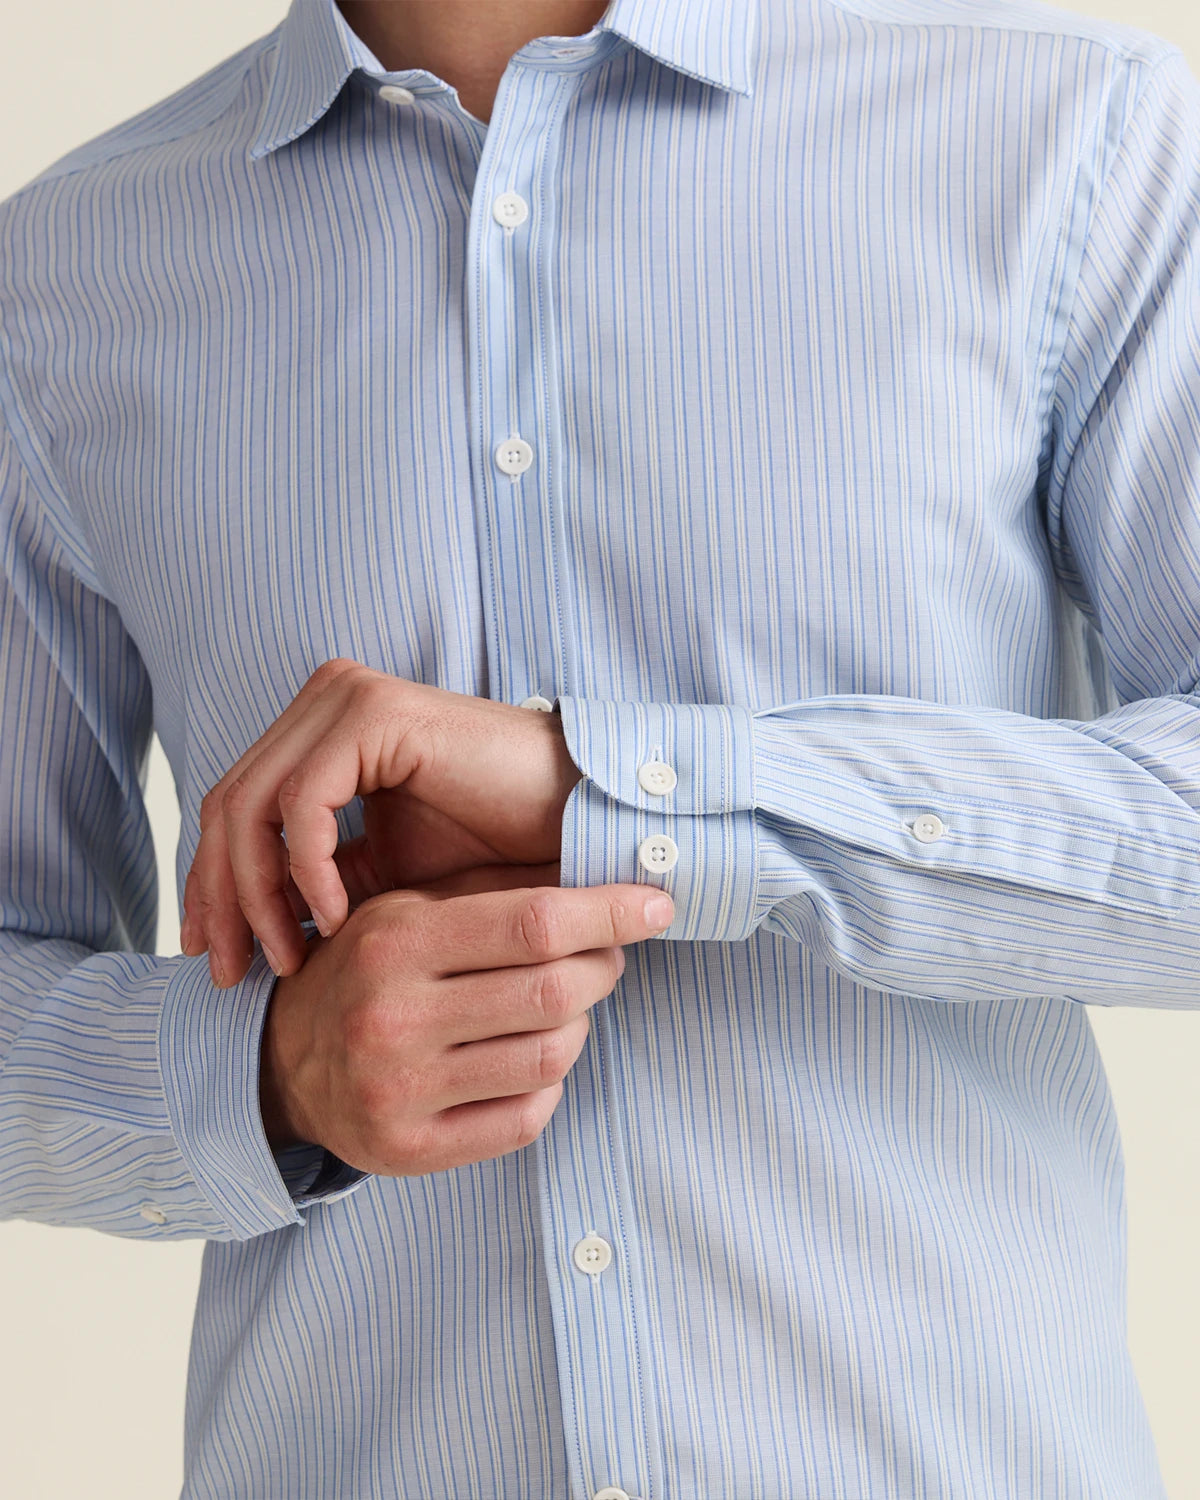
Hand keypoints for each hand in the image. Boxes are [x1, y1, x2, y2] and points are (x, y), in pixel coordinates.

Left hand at [181, 660, 584, 985]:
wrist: (575, 819)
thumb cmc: (493, 848)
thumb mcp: (383, 874)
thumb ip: (316, 884)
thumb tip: (250, 929)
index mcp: (323, 729)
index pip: (234, 807)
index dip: (212, 885)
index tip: (213, 957)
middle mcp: (327, 700)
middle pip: (228, 805)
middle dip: (220, 897)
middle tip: (227, 970)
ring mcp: (348, 698)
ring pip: (252, 804)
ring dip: (258, 893)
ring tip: (284, 958)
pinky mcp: (374, 713)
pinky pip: (305, 803)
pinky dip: (306, 869)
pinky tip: (333, 920)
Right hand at [259, 880, 674, 1173]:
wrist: (280, 1062)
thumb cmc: (367, 970)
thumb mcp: (409, 910)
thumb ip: (494, 891)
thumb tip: (603, 870)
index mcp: (394, 941)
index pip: (534, 923)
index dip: (610, 911)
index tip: (655, 905)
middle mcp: (391, 1017)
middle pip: (554, 990)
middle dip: (604, 967)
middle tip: (609, 956)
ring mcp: (399, 1092)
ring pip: (552, 1055)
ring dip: (578, 1025)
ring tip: (563, 1006)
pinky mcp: (411, 1152)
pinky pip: (528, 1117)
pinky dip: (549, 1083)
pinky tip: (529, 1057)